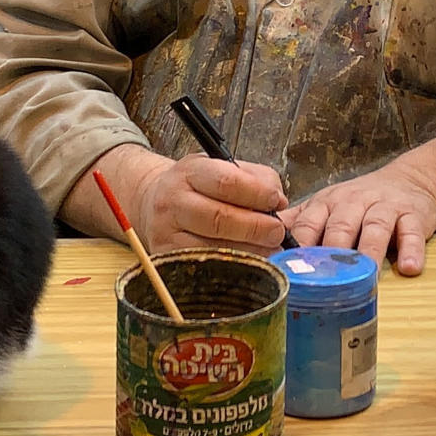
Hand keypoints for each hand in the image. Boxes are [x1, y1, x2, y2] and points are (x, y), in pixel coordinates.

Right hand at [109, 145, 287, 254]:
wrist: (156, 202)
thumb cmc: (200, 187)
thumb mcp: (225, 168)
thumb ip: (257, 179)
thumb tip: (278, 202)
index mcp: (191, 172)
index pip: (226, 183)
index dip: (257, 194)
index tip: (277, 202)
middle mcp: (173, 201)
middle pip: (219, 219)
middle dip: (256, 228)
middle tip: (278, 232)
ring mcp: (166, 232)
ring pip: (212, 247)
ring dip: (249, 251)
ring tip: (268, 249)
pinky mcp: (167, 258)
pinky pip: (205, 266)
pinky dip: (232, 266)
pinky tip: (249, 261)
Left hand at [280, 161, 435, 275]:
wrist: (412, 181)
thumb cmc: (361, 202)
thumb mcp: (326, 207)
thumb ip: (297, 224)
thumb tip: (258, 246)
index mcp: (326, 204)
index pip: (307, 225)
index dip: (296, 249)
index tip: (286, 272)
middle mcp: (353, 203)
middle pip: (339, 227)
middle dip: (331, 252)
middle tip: (323, 281)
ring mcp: (384, 208)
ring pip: (374, 229)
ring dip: (368, 253)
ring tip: (366, 277)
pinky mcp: (414, 215)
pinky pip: (412, 232)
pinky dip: (412, 250)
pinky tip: (410, 268)